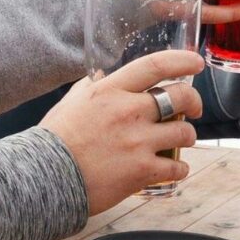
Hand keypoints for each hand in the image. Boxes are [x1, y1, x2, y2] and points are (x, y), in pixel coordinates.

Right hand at [42, 48, 204, 211]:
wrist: (44, 178)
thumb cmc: (54, 141)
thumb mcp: (70, 104)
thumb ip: (88, 87)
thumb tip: (97, 77)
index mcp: (110, 91)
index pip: (155, 65)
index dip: (182, 61)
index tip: (195, 63)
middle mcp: (128, 112)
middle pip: (180, 96)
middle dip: (194, 101)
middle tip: (194, 109)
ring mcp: (138, 142)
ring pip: (184, 133)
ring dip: (187, 137)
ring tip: (180, 141)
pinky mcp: (142, 171)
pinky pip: (176, 167)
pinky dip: (180, 169)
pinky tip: (174, 170)